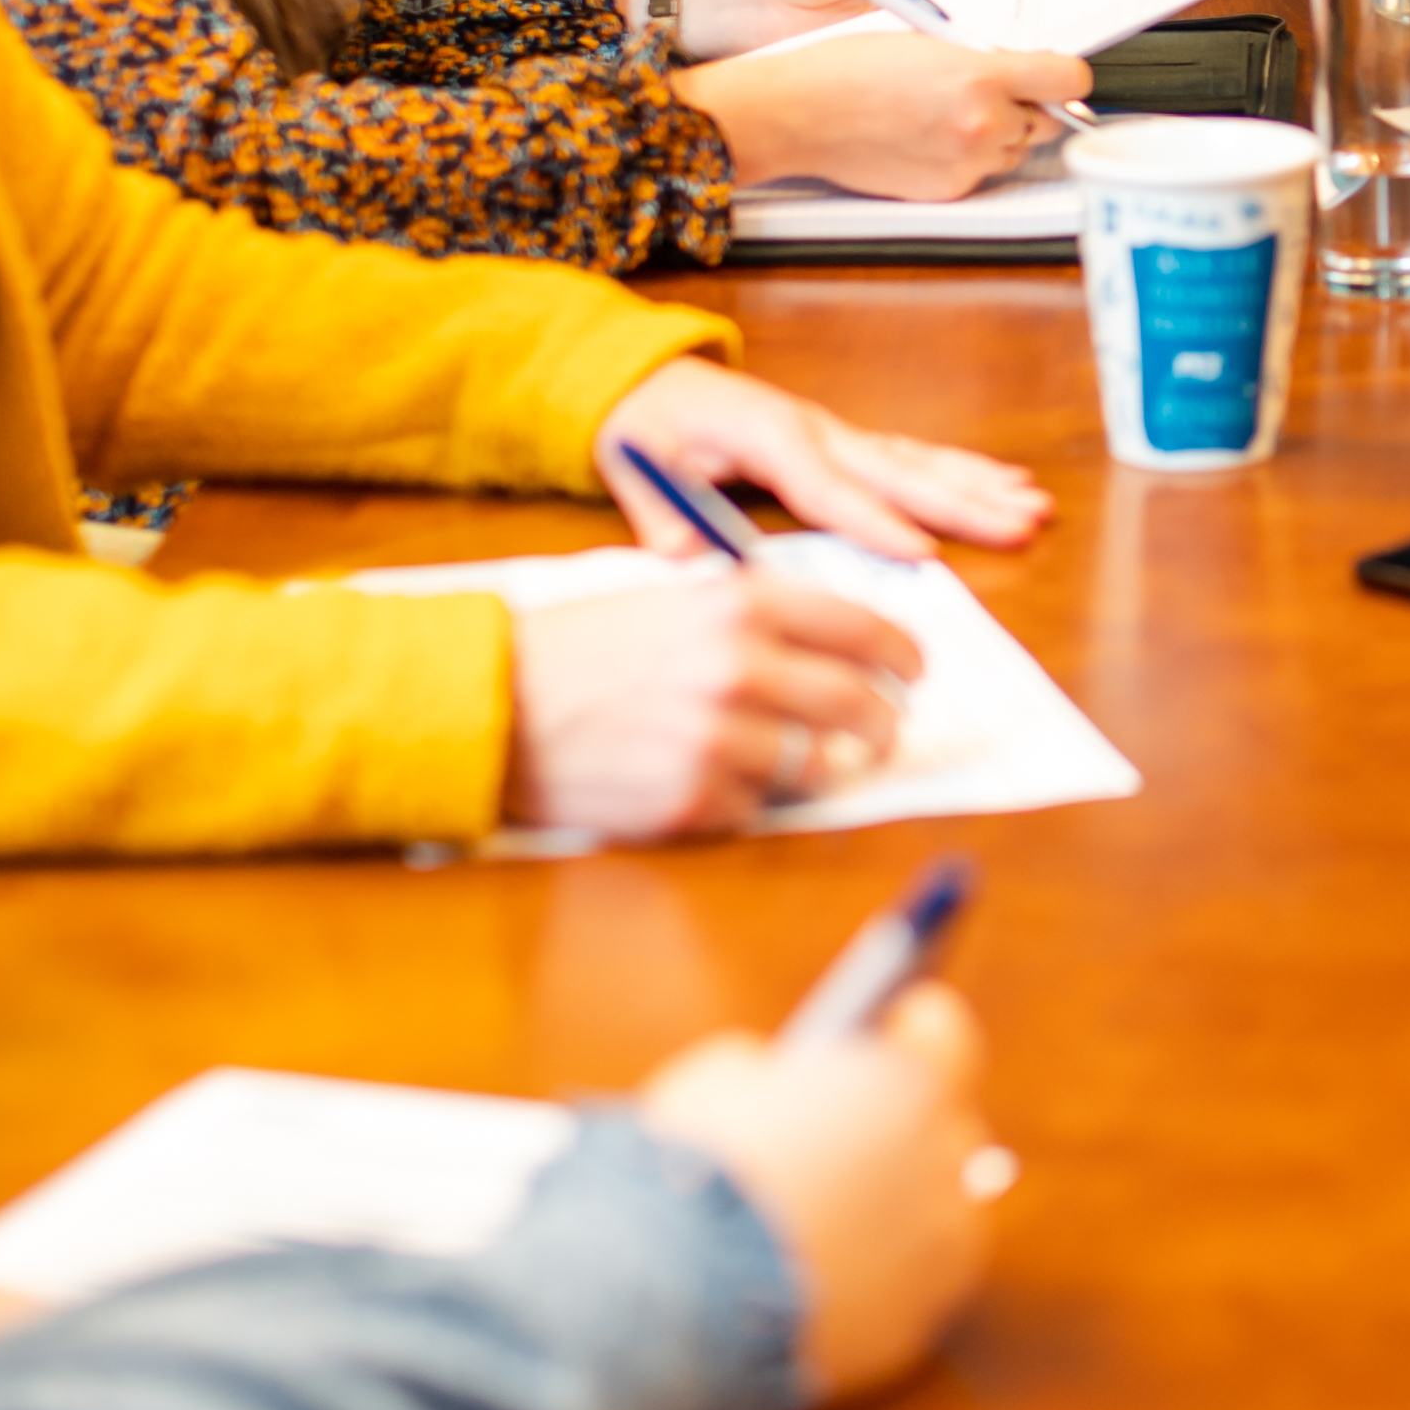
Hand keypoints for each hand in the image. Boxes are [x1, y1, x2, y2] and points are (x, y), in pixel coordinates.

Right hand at [507, 568, 927, 837]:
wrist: (496, 703)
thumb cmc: (582, 649)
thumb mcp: (672, 600)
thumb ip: (753, 616)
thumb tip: (834, 644)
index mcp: (739, 606)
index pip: (861, 627)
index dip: (902, 654)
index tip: (914, 671)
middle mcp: (738, 668)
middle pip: (857, 703)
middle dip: (884, 721)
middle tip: (885, 730)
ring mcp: (717, 739)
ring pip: (816, 763)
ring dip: (825, 766)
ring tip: (815, 761)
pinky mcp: (692, 799)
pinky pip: (756, 808)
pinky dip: (750, 800)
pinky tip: (720, 781)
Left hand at [596, 356, 1050, 565]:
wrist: (645, 377)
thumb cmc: (647, 423)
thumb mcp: (636, 465)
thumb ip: (661, 513)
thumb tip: (682, 559)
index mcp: (768, 434)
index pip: (828, 486)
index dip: (875, 521)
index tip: (923, 554)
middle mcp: (815, 428)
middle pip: (897, 470)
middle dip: (962, 501)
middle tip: (1020, 524)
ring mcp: (835, 431)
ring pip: (917, 460)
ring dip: (978, 485)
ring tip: (1033, 506)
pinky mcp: (843, 439)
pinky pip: (912, 454)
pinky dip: (963, 468)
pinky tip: (1007, 482)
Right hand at [640, 980, 996, 1404]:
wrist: (673, 1300)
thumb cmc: (689, 1175)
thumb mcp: (713, 1082)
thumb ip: (763, 1071)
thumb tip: (772, 1084)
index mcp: (901, 1087)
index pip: (945, 1038)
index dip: (916, 1031)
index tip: (901, 1027)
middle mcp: (938, 1166)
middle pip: (947, 1133)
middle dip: (907, 1129)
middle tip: (860, 1133)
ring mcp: (931, 1256)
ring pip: (942, 1222)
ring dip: (906, 1212)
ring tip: (853, 1215)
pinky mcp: (909, 1331)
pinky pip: (912, 1295)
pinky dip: (883, 1284)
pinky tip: (836, 1281)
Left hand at [662, 0, 988, 63]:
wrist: (747, 10)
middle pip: (974, 1)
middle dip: (1003, 9)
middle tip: (1038, 17)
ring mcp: (905, 28)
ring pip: (957, 35)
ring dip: (978, 40)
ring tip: (1012, 44)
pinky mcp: (890, 61)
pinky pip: (929, 62)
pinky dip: (947, 65)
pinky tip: (969, 68)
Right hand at [689, 26, 1095, 200]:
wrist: (801, 114)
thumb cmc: (849, 69)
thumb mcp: (928, 40)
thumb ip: (984, 57)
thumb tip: (1022, 68)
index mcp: (981, 77)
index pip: (1069, 79)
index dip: (1066, 74)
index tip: (1057, 73)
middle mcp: (984, 125)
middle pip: (1047, 119)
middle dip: (1027, 104)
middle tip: (991, 90)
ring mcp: (968, 163)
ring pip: (1016, 149)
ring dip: (999, 133)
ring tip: (950, 113)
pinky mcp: (948, 191)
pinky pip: (982, 173)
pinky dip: (969, 157)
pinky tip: (931, 137)